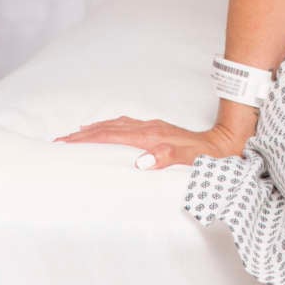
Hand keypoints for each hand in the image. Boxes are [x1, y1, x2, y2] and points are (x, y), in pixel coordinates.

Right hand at [54, 116, 251, 169]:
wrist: (224, 143)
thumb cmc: (206, 155)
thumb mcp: (188, 159)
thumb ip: (166, 157)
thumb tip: (141, 161)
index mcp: (150, 135)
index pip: (111, 136)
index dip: (86, 139)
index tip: (65, 142)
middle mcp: (148, 127)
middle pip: (108, 127)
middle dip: (83, 133)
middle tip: (60, 139)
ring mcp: (153, 127)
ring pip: (116, 124)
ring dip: (95, 128)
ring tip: (76, 134)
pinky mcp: (157, 129)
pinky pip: (126, 125)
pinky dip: (110, 126)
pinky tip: (108, 129)